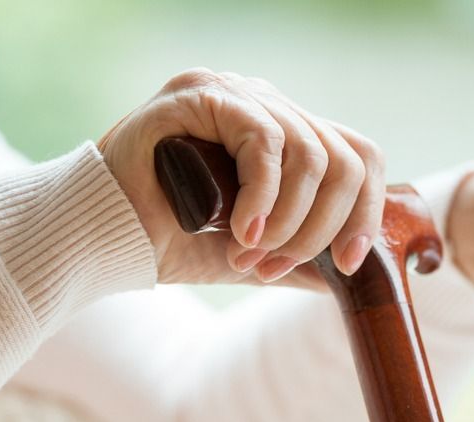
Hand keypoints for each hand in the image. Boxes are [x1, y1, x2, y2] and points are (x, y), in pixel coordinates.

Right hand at [98, 68, 384, 288]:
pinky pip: (265, 142)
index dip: (367, 212)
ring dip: (289, 221)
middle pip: (344, 159)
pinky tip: (243, 232)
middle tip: (277, 267)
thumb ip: (309, 257)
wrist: (106, 239)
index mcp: (290, 133)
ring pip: (310, 154)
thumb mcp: (262, 253)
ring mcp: (238, 93)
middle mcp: (270, 105)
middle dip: (322, 228)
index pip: (359, 157)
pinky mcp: (204, 94)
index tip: (348, 264)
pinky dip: (263, 198)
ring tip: (252, 255)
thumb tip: (360, 276)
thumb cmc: (178, 242)